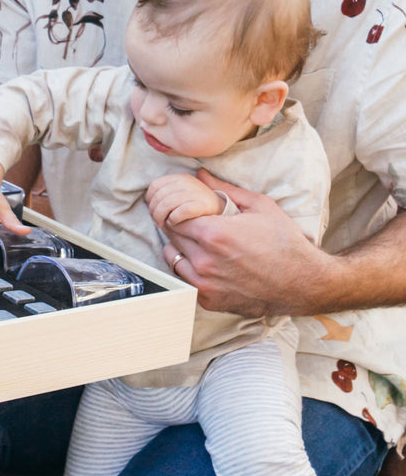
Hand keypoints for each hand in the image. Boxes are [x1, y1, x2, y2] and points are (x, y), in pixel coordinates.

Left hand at [160, 169, 331, 316]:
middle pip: (171, 236)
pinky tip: (206, 263)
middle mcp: (204, 260)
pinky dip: (189, 270)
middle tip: (192, 224)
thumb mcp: (259, 206)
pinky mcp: (209, 301)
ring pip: (172, 258)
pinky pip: (184, 280)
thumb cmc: (284, 242)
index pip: (173, 216)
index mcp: (213, 233)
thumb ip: (224, 189)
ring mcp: (204, 283)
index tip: (186, 210)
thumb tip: (201, 174)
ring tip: (197, 243)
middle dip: (178, 226)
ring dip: (180, 248)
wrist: (303, 283)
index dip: (178, 210)